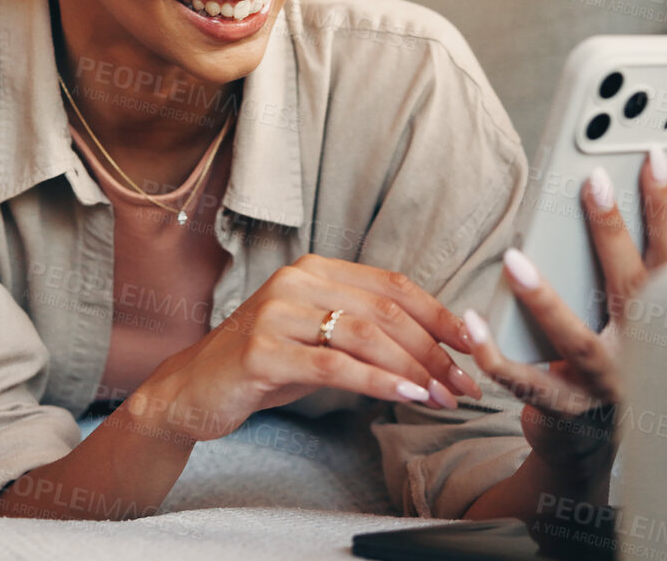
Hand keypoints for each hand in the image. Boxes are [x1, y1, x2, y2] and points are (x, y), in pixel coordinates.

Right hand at [129, 254, 483, 443]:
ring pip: (365, 337)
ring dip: (414, 370)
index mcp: (315, 270)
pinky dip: (378, 382)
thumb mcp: (319, 339)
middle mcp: (297, 282)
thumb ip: (365, 331)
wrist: (192, 391)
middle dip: (435, 351)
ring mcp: (276, 313)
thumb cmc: (265, 366)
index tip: (474, 344)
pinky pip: (334, 367)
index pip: (393, 286)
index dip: (440, 314)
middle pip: (386, 313)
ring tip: (444, 397)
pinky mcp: (262, 351)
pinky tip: (407, 397)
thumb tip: (437, 348)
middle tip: (466, 383)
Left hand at [463, 148, 666, 483]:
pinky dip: (497, 355)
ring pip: (577, 340)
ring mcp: (604, 387)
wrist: (590, 446)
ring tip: (514, 259)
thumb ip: (612, 268)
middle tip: (591, 180)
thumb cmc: (604, 360)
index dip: (664, 206)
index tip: (651, 155)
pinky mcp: (565, 411)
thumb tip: (593, 193)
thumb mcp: (621, 314)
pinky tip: (473, 324)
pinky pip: (527, 382)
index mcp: (662, 322)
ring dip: (546, 298)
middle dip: (614, 232)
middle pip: (633, 288)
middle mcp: (642, 354)